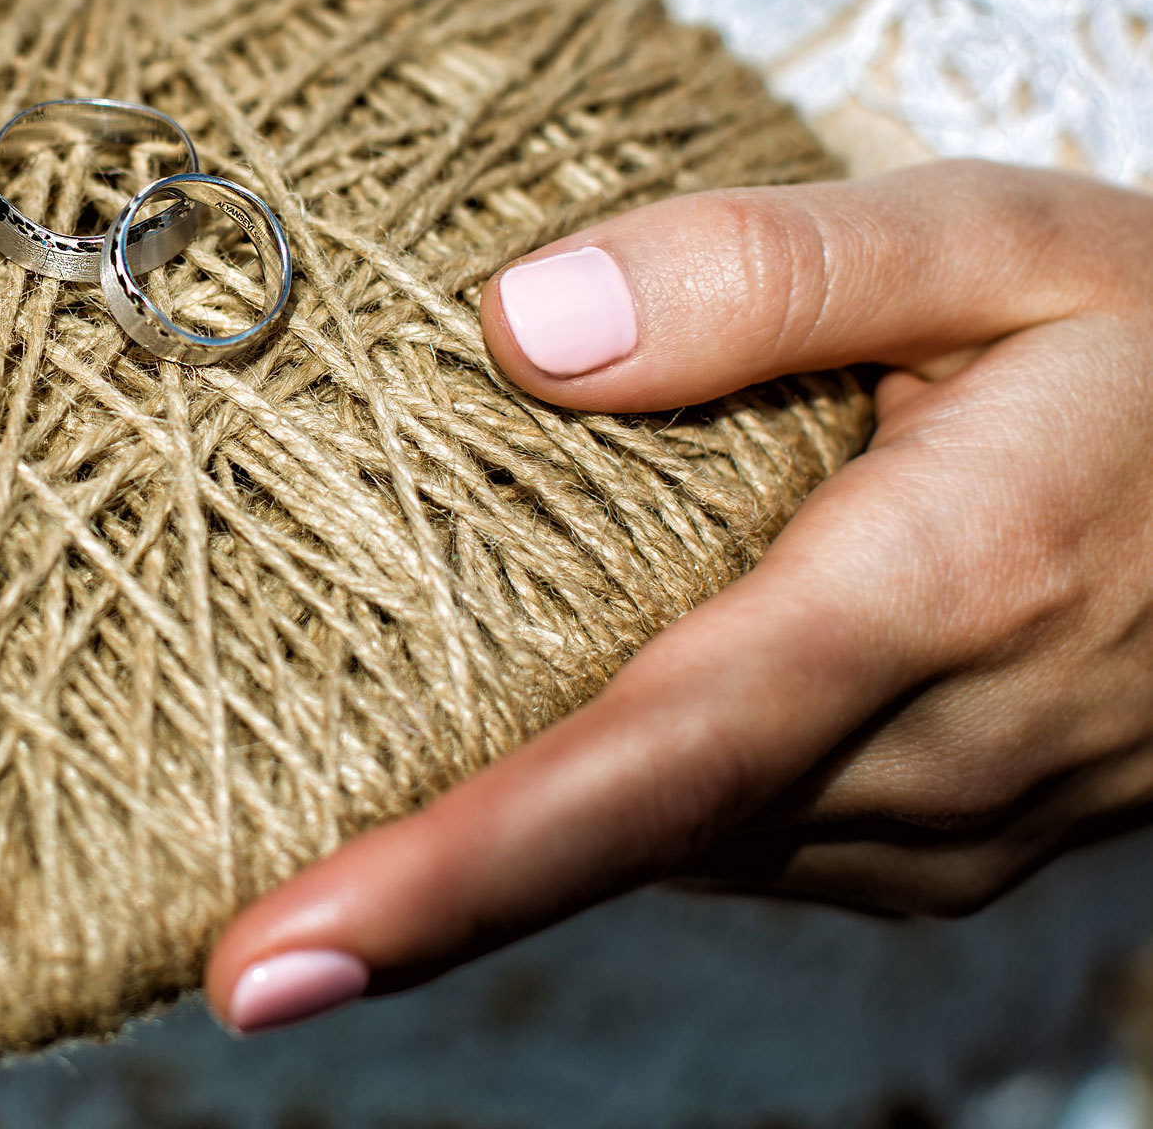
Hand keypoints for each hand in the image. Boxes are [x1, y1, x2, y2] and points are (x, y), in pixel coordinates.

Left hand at [204, 159, 1152, 1032]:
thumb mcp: (993, 243)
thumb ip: (760, 273)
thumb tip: (517, 327)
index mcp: (930, 599)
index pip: (643, 766)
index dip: (448, 877)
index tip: (268, 960)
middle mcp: (926, 761)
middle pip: (614, 840)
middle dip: (407, 896)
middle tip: (210, 924)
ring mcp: (934, 828)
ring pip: (660, 847)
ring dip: (495, 845)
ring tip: (315, 820)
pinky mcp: (923, 841)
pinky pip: (719, 833)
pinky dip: (602, 805)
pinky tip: (520, 740)